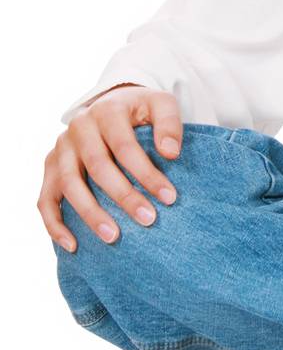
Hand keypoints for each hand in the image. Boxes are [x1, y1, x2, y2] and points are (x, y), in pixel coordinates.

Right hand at [38, 84, 183, 252]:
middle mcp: (79, 127)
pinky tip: (73, 245)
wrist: (110, 104)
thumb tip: (170, 153)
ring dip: (90, 214)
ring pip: (69, 185)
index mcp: (106, 110)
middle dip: (124, 196)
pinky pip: (45, 199)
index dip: (146, 173)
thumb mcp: (160, 105)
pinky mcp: (50, 167)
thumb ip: (169, 123)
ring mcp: (60, 148)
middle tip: (148, 219)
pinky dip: (55, 224)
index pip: (125, 147)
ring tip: (113, 237)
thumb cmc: (140, 110)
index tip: (169, 197)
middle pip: (98, 167)